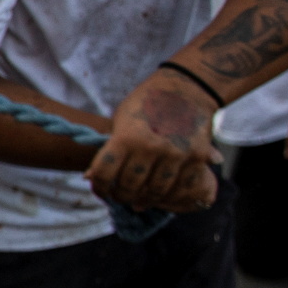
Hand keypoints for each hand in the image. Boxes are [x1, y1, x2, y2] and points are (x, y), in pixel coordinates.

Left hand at [89, 70, 222, 213]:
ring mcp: (176, 153)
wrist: (186, 88)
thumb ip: (111, 148)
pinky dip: (172, 197)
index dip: (99, 188)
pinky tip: (163, 196)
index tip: (101, 192)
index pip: (104, 174)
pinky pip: (183, 188)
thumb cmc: (146, 104)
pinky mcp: (197, 157)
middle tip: (120, 197)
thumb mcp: (121, 120)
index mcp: (126, 136)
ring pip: (156, 192)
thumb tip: (90, 177)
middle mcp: (150, 147)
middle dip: (121, 196)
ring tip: (139, 200)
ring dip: (145, 200)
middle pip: (129, 187)